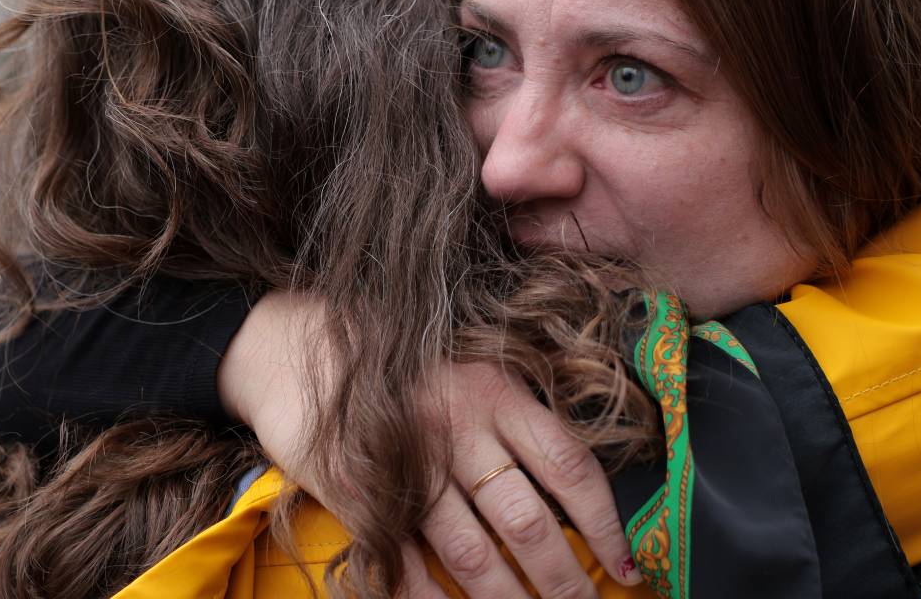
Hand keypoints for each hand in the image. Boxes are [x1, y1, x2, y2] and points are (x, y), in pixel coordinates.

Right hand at [217, 292, 639, 597]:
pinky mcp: (361, 495)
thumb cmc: (397, 362)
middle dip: (563, 582)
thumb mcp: (471, 370)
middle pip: (527, 523)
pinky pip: (406, 565)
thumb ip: (517, 419)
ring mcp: (409, 466)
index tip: (626, 567)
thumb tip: (572, 491)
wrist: (294, 345)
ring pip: (474, 555)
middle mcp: (461, 429)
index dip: (605, 526)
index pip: (572, 468)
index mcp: (498, 393)